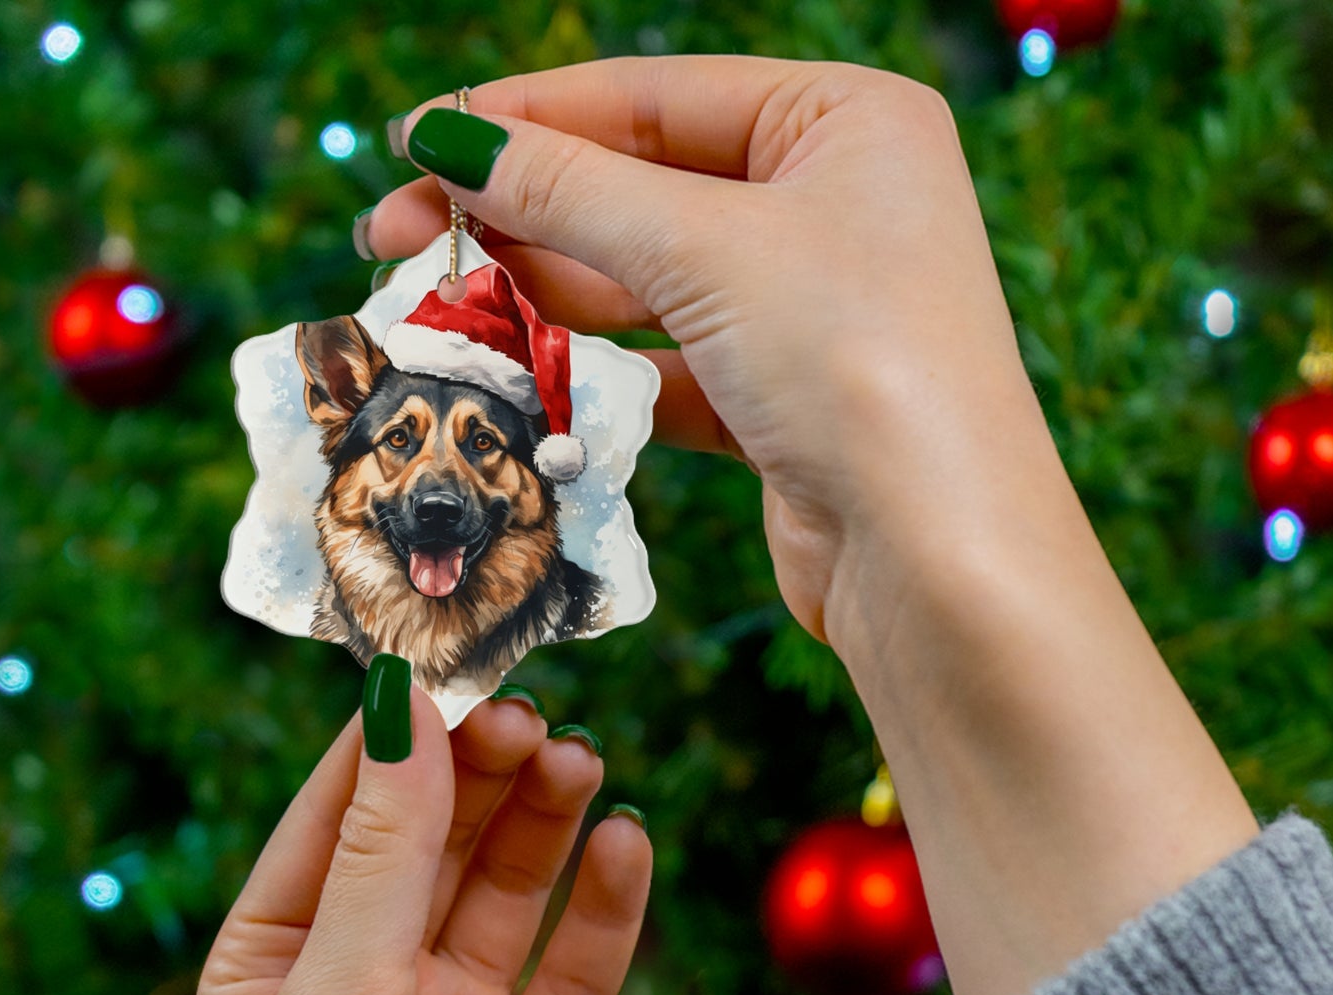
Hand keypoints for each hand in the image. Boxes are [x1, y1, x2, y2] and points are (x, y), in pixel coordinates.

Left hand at [196, 691, 650, 994]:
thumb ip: (380, 853)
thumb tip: (400, 710)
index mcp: (280, 959)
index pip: (339, 812)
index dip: (395, 740)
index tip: (452, 669)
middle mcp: (370, 980)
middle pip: (435, 838)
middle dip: (482, 773)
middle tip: (534, 717)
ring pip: (512, 886)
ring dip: (547, 820)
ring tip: (584, 761)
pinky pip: (579, 963)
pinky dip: (607, 901)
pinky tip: (628, 843)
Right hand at [368, 61, 1257, 994]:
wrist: (937, 558)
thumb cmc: (857, 364)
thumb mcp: (706, 249)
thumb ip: (570, 190)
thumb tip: (449, 138)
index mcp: (844, 122)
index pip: (652, 97)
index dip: (525, 119)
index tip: (414, 144)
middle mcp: (833, 204)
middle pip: (640, 190)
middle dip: (518, 217)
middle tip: (394, 242)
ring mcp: (808, 309)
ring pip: (645, 285)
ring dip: (542, 298)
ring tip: (436, 312)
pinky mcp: (780, 401)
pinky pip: (665, 366)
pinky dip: (595, 374)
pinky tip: (518, 378)